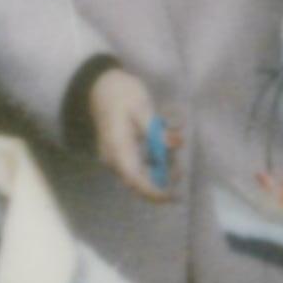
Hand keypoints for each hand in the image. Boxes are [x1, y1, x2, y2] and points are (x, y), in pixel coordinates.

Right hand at [88, 68, 177, 203]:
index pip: (134, 179)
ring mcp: (117, 155)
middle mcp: (114, 156)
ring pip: (141, 172)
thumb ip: (157, 129)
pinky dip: (156, 158)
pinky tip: (169, 143)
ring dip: (162, 169)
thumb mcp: (140, 107)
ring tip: (178, 156)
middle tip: (181, 171)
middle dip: (162, 180)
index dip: (153, 192)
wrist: (101, 85)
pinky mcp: (122, 151)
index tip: (172, 196)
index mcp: (117, 147)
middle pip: (139, 180)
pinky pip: (140, 163)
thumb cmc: (120, 93)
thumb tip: (177, 144)